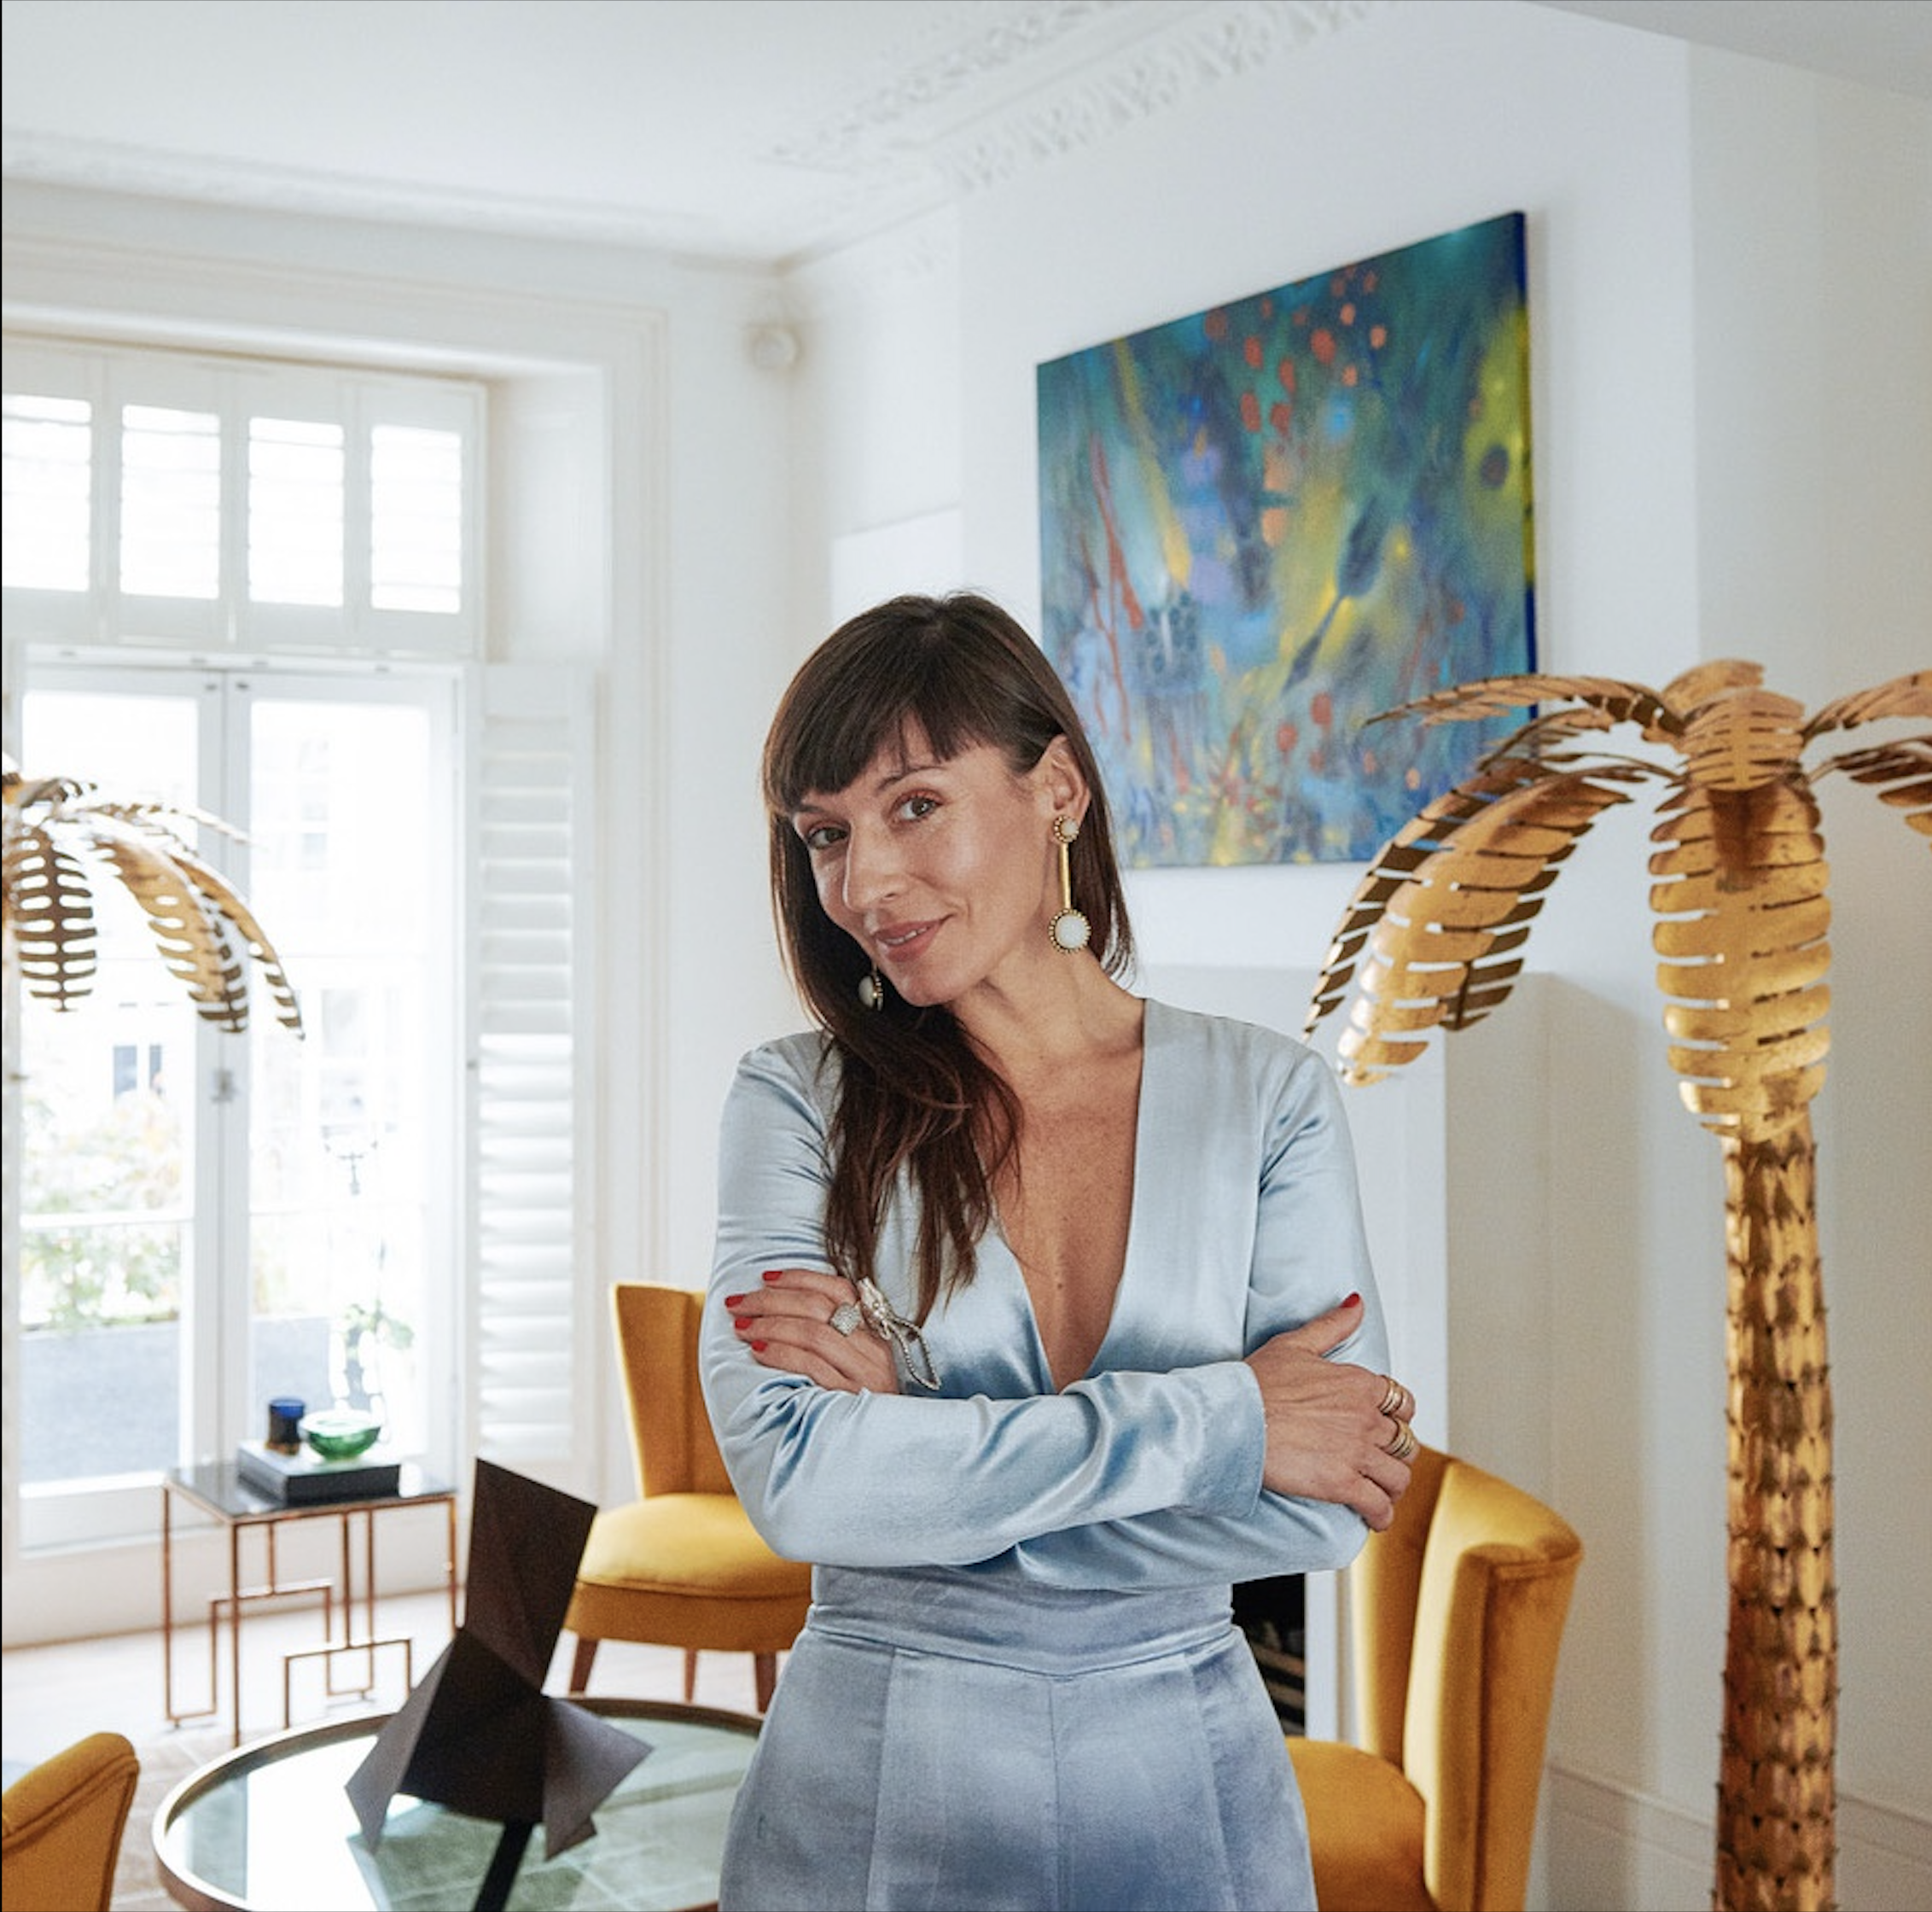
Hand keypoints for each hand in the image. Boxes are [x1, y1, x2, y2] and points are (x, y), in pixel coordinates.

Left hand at [722, 1269, 901, 1393]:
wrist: (881, 1459)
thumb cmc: (855, 1408)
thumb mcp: (854, 1367)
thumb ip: (831, 1339)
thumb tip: (781, 1308)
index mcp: (875, 1333)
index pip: (839, 1289)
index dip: (799, 1278)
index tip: (765, 1277)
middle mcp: (874, 1350)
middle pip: (819, 1307)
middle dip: (771, 1300)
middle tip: (737, 1303)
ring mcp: (865, 1375)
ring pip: (814, 1332)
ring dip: (769, 1325)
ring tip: (741, 1326)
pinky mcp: (850, 1399)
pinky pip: (811, 1366)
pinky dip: (780, 1353)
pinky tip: (757, 1351)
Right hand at [1243, 1295, 1415, 1529]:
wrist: (1234, 1419)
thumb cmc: (1257, 1382)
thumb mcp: (1296, 1344)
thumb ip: (1332, 1325)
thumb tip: (1356, 1302)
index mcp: (1360, 1384)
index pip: (1403, 1403)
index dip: (1398, 1417)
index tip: (1385, 1426)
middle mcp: (1366, 1418)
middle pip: (1405, 1442)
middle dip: (1396, 1454)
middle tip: (1381, 1462)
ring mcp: (1357, 1452)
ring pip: (1399, 1476)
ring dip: (1392, 1486)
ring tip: (1380, 1491)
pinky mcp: (1342, 1483)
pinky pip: (1379, 1506)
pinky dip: (1381, 1515)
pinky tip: (1372, 1516)